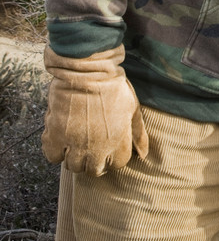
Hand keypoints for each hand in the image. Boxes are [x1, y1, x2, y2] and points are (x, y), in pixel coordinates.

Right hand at [42, 45, 148, 176]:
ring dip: (74, 157)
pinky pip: (52, 156)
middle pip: (93, 170)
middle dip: (92, 160)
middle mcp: (97, 148)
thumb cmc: (112, 86)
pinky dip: (55, 150)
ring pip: (73, 166)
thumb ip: (138, 133)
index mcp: (118, 141)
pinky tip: (60, 137)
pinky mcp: (56, 135)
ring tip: (74, 141)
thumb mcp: (132, 108)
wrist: (87, 70)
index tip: (106, 147)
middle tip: (88, 146)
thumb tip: (144, 153)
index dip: (112, 156)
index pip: (117, 164)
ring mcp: (75, 143)